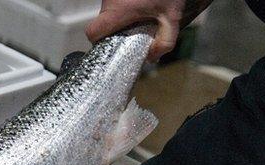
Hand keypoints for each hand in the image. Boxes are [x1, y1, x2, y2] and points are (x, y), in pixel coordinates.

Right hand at [85, 0, 210, 61]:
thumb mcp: (171, 18)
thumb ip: (164, 42)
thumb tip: (152, 58)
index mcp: (118, 11)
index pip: (93, 32)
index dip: (98, 42)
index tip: (112, 46)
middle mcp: (109, 1)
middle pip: (101, 24)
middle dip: (114, 33)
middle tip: (132, 35)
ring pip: (107, 14)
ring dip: (120, 20)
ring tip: (139, 18)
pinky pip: (113, 4)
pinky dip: (123, 9)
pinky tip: (139, 7)